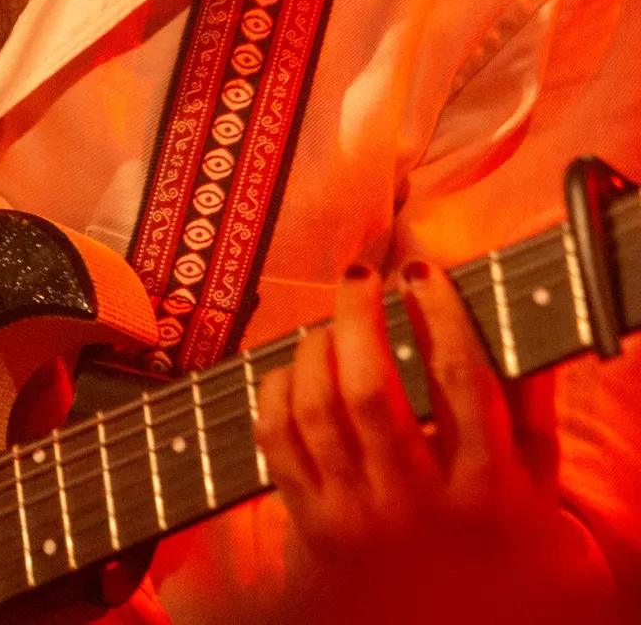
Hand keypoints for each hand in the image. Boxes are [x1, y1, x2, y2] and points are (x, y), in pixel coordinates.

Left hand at [254, 260, 616, 624]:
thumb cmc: (501, 542)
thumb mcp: (538, 485)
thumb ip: (530, 403)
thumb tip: (515, 313)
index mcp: (485, 491)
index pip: (460, 382)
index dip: (438, 313)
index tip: (421, 271)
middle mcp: (417, 507)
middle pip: (369, 389)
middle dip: (358, 314)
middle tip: (360, 277)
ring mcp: (359, 519)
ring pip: (316, 410)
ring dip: (316, 347)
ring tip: (332, 324)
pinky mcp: (312, 527)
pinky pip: (278, 441)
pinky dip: (277, 389)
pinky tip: (296, 368)